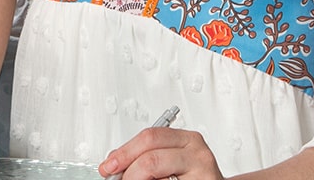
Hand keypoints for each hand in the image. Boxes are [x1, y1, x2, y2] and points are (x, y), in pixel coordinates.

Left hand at [100, 127, 223, 179]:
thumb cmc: (191, 178)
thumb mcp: (171, 160)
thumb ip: (145, 156)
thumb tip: (114, 164)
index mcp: (188, 140)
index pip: (150, 137)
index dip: (124, 152)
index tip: (108, 166)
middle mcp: (199, 154)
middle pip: (151, 158)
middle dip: (128, 172)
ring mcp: (204, 174)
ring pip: (155, 175)